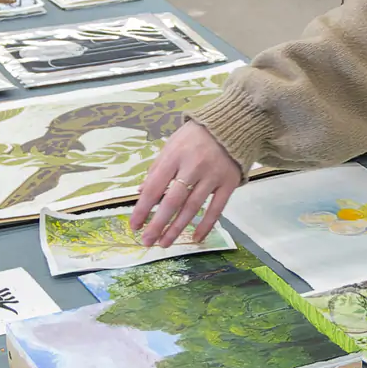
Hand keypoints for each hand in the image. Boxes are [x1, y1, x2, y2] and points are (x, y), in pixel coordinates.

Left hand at [129, 120, 243, 248]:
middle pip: (173, 201)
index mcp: (175, 155)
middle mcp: (193, 166)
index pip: (155, 186)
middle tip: (147, 241)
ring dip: (177, 228)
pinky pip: (217, 209)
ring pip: (193, 207)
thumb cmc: (196, 136)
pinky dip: (206, 225)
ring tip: (165, 243)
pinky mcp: (229, 183)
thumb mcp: (172, 145)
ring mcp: (213, 176)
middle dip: (158, 223)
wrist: (232, 124)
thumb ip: (157, 169)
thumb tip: (142, 193)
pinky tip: (195, 238)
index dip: (143, 208)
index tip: (134, 225)